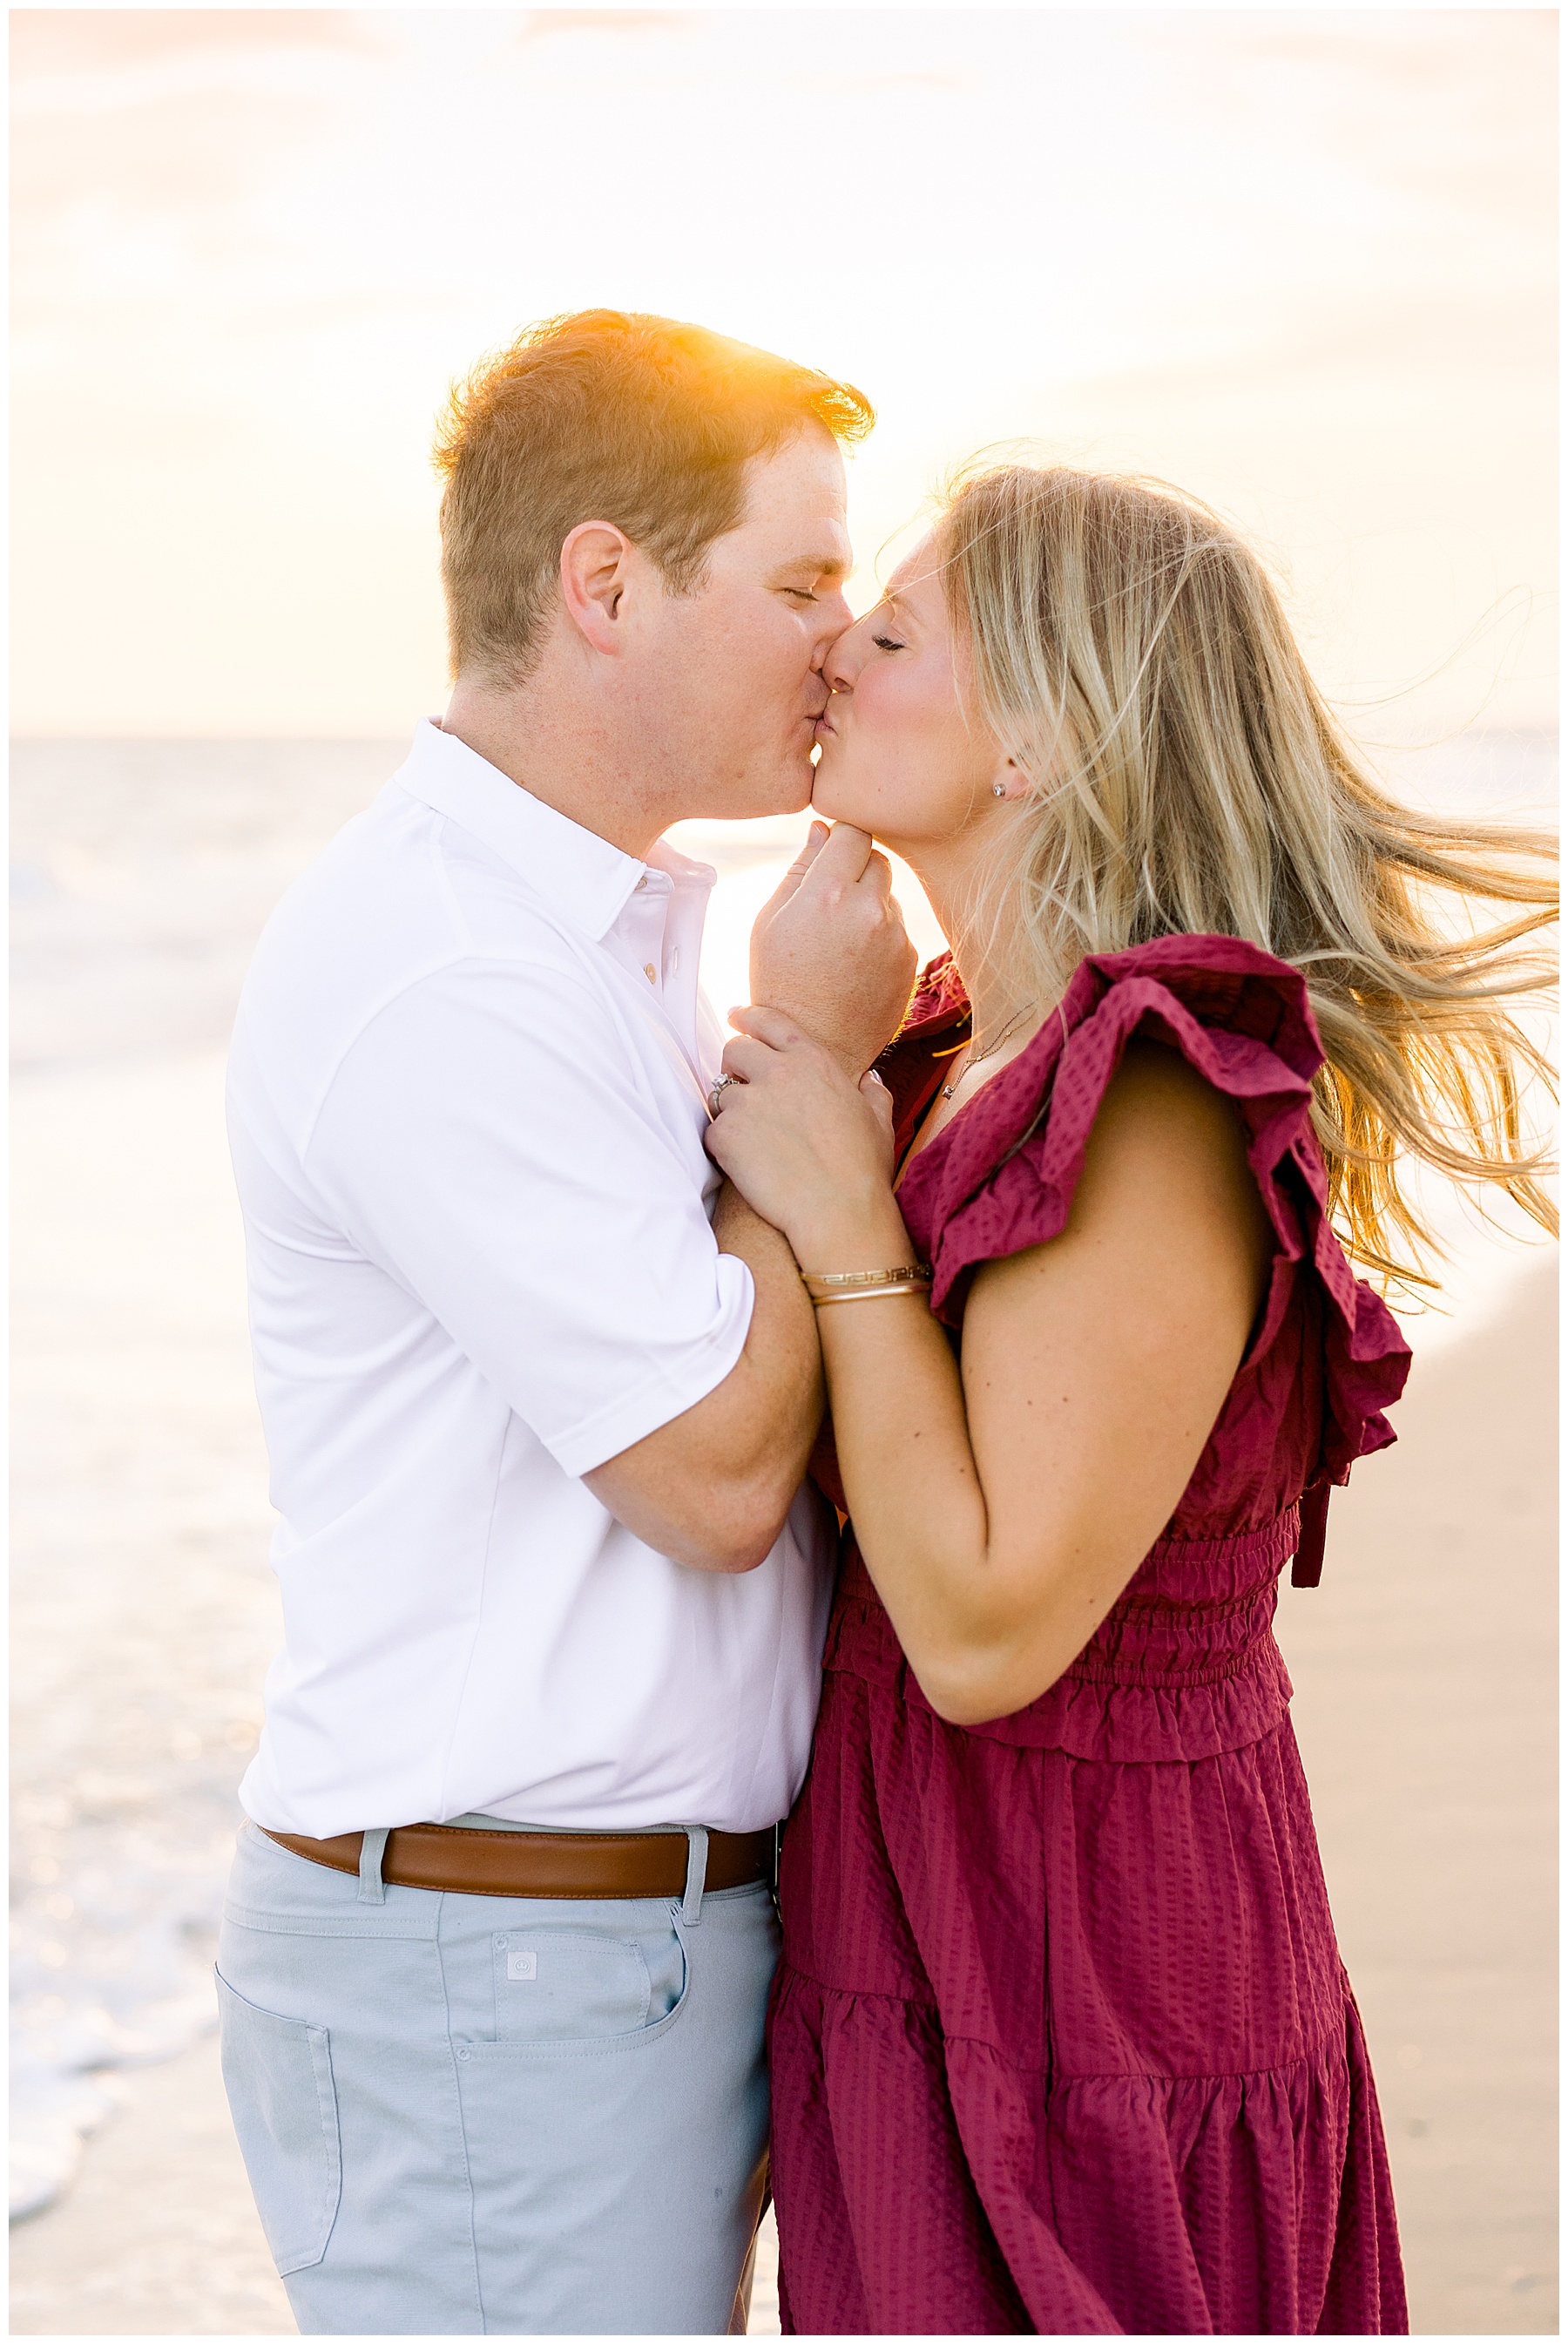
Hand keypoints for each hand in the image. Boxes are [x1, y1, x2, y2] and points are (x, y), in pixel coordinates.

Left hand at [704, 1007, 904, 1262]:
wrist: (839, 1213)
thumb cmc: (863, 1170)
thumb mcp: (879, 1121)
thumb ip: (872, 1091)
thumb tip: (869, 1078)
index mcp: (813, 1060)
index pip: (768, 1021)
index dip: (747, 1017)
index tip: (735, 1017)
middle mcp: (777, 1072)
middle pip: (734, 1050)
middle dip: (734, 1067)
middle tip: (742, 1089)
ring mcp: (748, 1102)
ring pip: (721, 1094)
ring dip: (732, 1112)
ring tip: (755, 1141)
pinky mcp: (725, 1135)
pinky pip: (712, 1131)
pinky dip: (724, 1146)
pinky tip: (747, 1165)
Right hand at [748, 822, 917, 1077]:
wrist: (813, 1048)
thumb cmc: (779, 983)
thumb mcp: (770, 922)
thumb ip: (799, 869)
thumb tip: (822, 829)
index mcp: (828, 892)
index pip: (852, 832)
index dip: (840, 838)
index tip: (830, 852)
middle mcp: (869, 909)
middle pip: (876, 858)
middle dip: (856, 869)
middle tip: (829, 902)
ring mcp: (896, 936)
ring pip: (887, 896)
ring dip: (868, 906)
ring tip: (837, 945)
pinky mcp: (910, 960)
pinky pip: (897, 931)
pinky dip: (880, 938)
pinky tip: (854, 966)